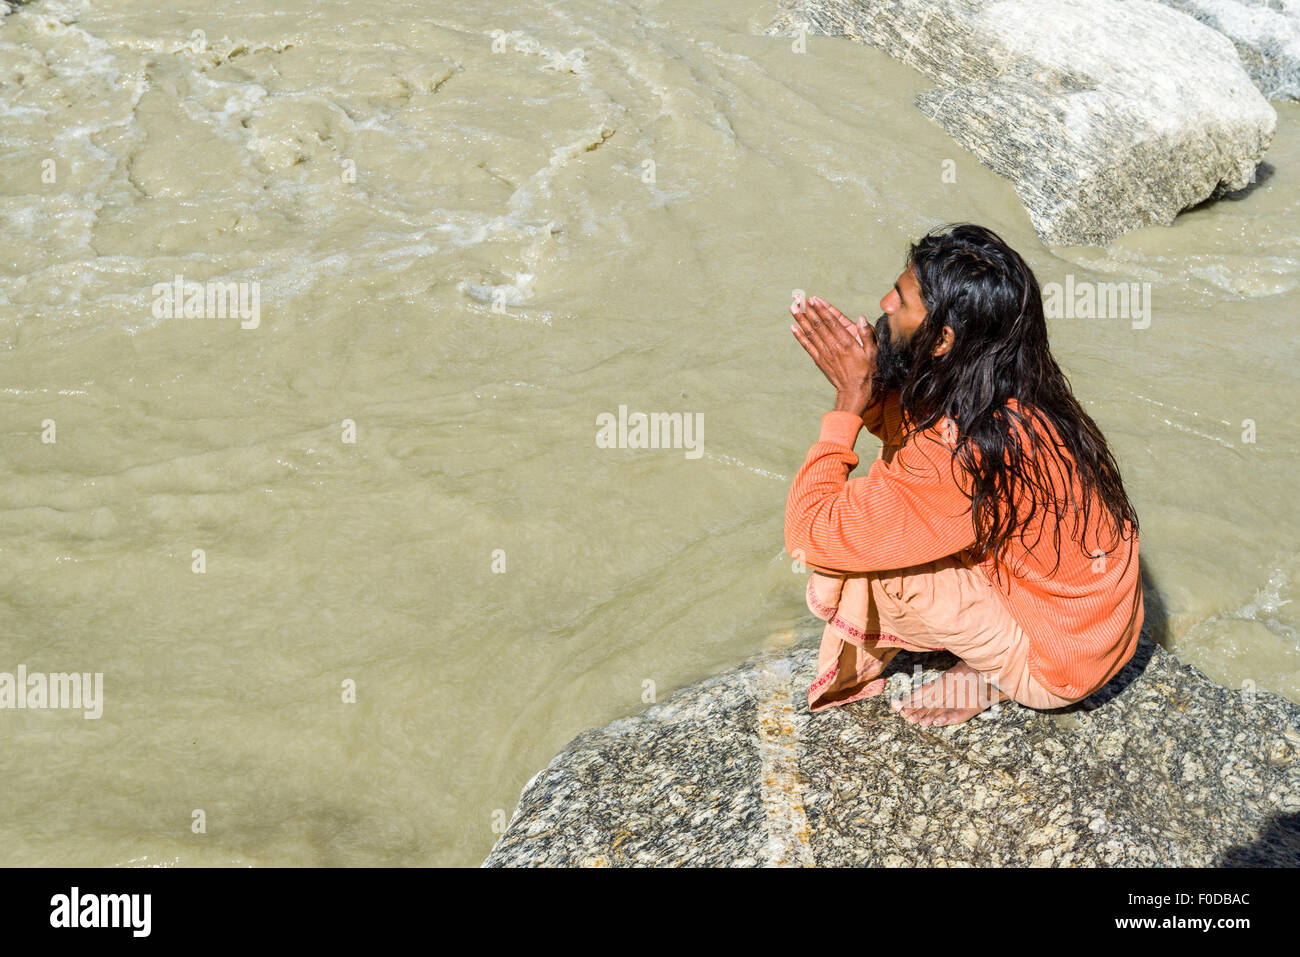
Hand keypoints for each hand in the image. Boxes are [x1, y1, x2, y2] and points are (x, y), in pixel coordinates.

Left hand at [790, 296, 876, 413]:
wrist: (854, 390)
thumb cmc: (866, 371)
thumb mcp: (872, 353)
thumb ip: (866, 335)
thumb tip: (861, 318)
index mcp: (845, 342)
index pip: (831, 321)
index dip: (821, 309)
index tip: (813, 299)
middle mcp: (832, 346)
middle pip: (817, 324)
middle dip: (807, 309)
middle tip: (798, 297)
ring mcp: (824, 353)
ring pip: (810, 332)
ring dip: (800, 319)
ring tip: (792, 307)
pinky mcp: (819, 360)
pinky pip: (807, 346)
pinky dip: (799, 336)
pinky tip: (792, 327)